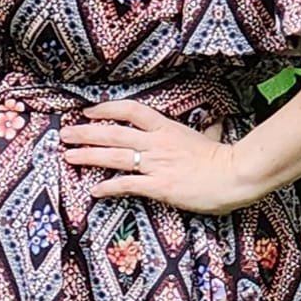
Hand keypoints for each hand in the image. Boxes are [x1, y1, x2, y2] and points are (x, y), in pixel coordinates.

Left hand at [58, 100, 257, 214]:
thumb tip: (215, 122)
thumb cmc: (226, 159)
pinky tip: (94, 191)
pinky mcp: (158, 186)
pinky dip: (108, 188)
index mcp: (168, 128)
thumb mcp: (213, 137)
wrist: (236, 175)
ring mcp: (156, 164)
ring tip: (68, 156)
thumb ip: (208, 130)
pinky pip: (127, 185)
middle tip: (65, 134)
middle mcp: (157, 143)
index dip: (107, 109)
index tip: (89, 111)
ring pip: (114, 156)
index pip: (131, 111)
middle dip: (86, 133)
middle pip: (113, 133)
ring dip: (88, 155)